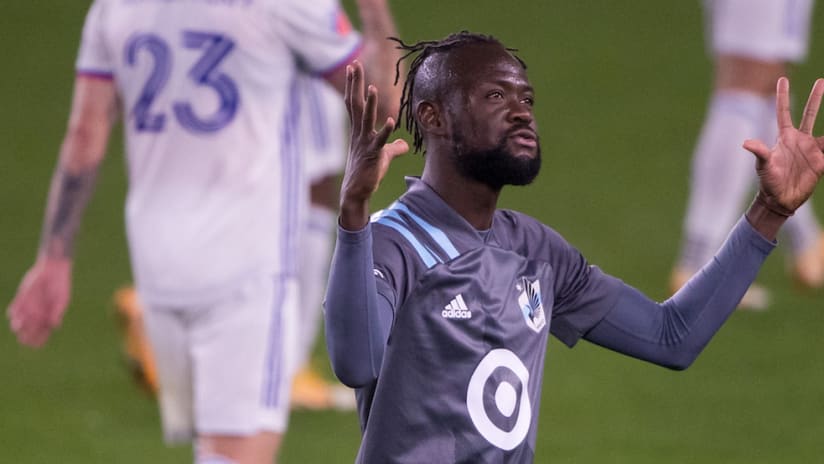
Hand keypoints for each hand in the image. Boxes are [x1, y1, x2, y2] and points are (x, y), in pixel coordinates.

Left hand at [7, 258, 71, 346]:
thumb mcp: (61, 300)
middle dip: (25, 335)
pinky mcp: (21, 298)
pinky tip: (15, 313)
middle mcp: (37, 315)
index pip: (41, 335)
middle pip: (28, 331)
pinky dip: (13, 313)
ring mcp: (28, 307)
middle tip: (25, 334)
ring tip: (19, 324)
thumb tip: (55, 326)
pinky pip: (13, 309)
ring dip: (18, 325)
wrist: (52, 270)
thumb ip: (57, 312)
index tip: (35, 345)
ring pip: (19, 322)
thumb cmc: (60, 286)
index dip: (38, 341)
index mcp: (48, 318)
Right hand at [339, 60, 407, 229]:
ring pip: (366, 119)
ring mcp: (364, 143)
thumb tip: (404, 145)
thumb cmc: (369, 172)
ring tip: (373, 87)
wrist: (357, 191)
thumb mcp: (383, 156)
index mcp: (359, 130)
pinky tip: (391, 120)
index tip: (353, 67)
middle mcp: (359, 133)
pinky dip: (386, 131)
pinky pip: (380, 141)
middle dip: (356, 85)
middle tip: (355, 65)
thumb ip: (393, 147)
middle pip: (356, 104)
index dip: (354, 85)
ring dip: (370, 104)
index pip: (354, 103)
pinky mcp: (373, 155)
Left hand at [744, 77, 823, 212]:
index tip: (783, 79)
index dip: (783, 96)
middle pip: (809, 114)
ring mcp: (812, 149)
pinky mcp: (821, 161)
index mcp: (785, 138)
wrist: (781, 200)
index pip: (784, 112)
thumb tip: (745, 143)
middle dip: (816, 98)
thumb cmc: (768, 182)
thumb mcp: (763, 166)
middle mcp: (800, 140)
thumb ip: (759, 152)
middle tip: (821, 81)